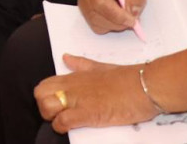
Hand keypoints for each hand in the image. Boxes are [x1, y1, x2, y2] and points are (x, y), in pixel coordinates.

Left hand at [36, 57, 155, 132]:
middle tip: (58, 115)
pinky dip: (62, 127)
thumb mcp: (101, 66)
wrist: (146, 86)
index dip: (46, 98)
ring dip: (51, 118)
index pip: (44, 85)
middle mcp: (73, 86)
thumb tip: (66, 57)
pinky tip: (71, 128)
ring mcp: (79, 99)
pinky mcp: (88, 113)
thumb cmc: (129, 78)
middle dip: (44, 108)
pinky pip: (62, 121)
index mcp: (75, 77)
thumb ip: (82, 64)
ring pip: (46, 107)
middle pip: (40, 95)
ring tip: (64, 122)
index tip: (55, 105)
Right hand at [77, 0, 149, 34]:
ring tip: (125, 16)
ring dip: (114, 25)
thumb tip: (131, 12)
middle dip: (117, 22)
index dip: (116, 16)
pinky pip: (95, 24)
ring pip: (95, 22)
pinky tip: (115, 16)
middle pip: (96, 15)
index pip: (101, 3)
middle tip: (132, 21)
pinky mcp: (84, 8)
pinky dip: (108, 25)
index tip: (132, 21)